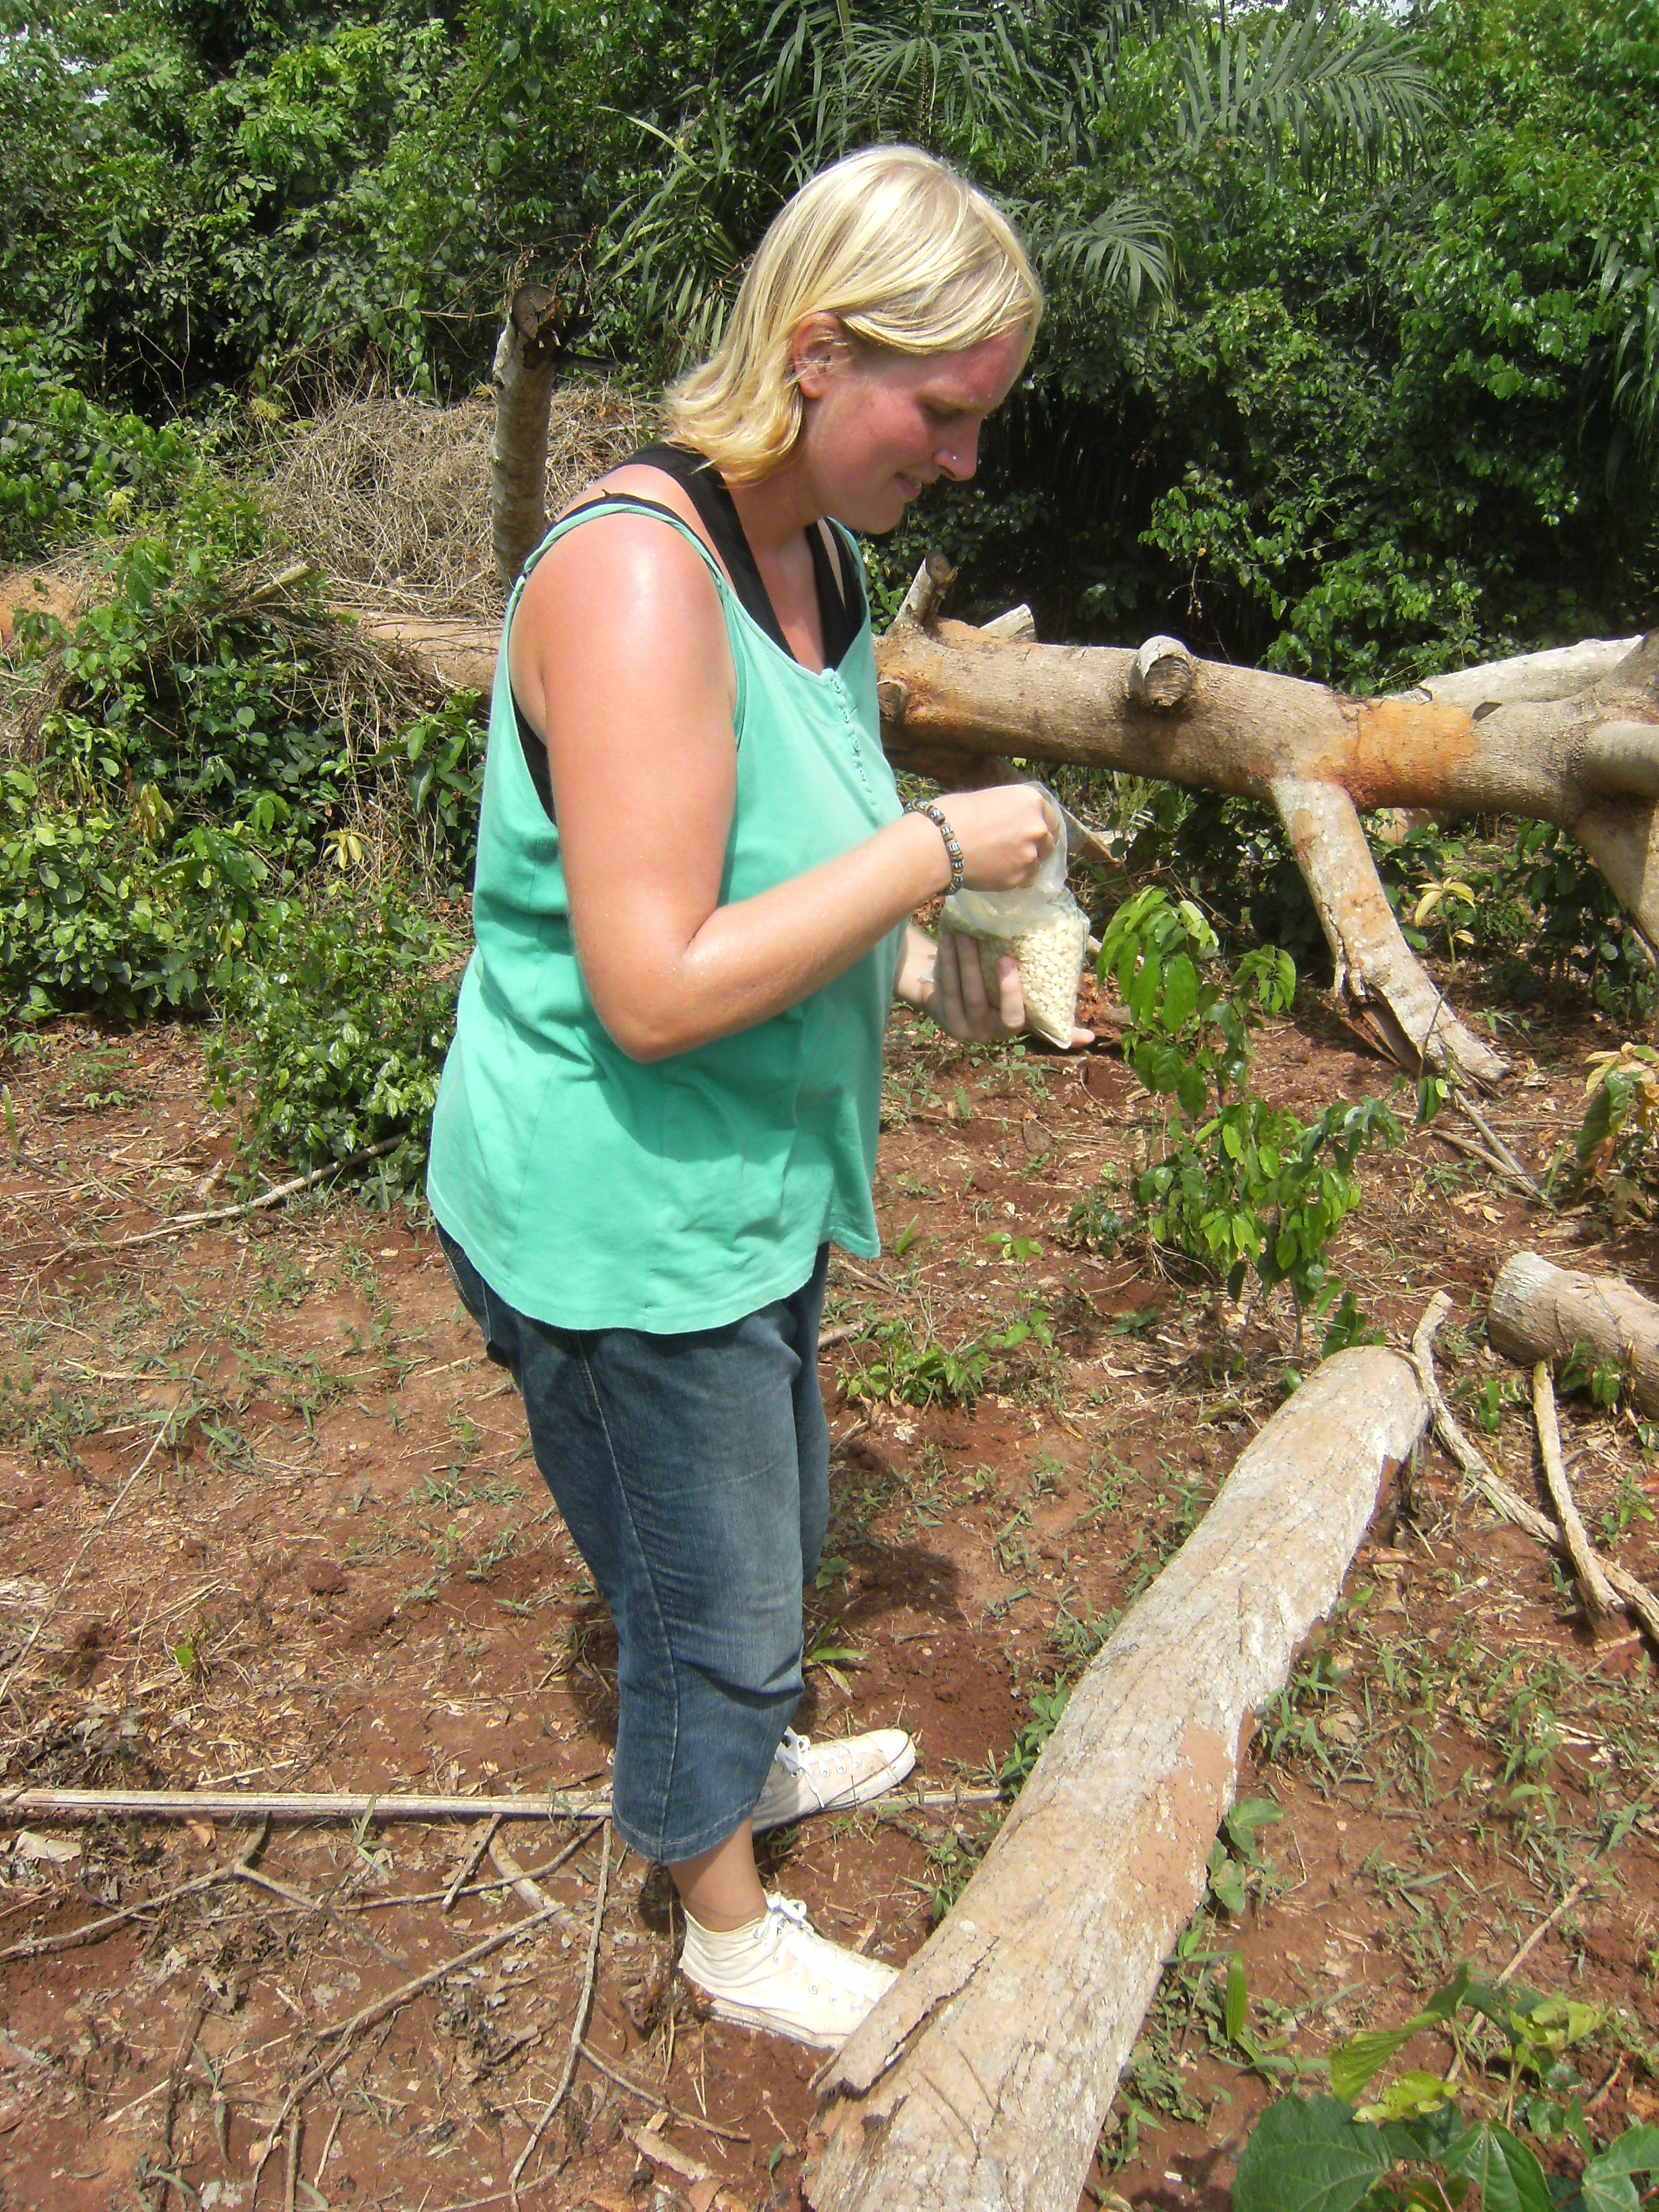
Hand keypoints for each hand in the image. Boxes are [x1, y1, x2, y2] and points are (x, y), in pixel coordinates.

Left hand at [897, 926, 1093, 1048]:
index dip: (1010, 992)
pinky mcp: (942, 1018)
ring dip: (959, 960)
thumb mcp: (1025, 1006)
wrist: (961, 998)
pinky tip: (947, 941)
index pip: (1013, 1018)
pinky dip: (946, 963)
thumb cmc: (1002, 997)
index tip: (1007, 961)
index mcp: (1010, 1029)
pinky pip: (943, 988)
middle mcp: (984, 1034)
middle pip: (977, 999)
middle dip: (975, 966)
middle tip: (976, 935)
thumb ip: (1051, 1015)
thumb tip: (1090, 1039)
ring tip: (961, 934)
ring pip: (958, 992)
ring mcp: (960, 1028)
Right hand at [932, 783, 1059, 892]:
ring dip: (1025, 864)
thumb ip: (1009, 811)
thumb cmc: (953, 814)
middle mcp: (1037, 827)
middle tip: (1017, 850)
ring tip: (1001, 864)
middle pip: (1048, 842)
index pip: (1051, 817)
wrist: (938, 843)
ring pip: (1037, 863)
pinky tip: (995, 873)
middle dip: (1036, 846)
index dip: (1042, 826)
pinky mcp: (1019, 877)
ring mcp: (1030, 854)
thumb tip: (1010, 821)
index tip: (1033, 834)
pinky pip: (1024, 880)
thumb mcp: (989, 800)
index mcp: (1031, 801)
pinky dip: (1013, 878)